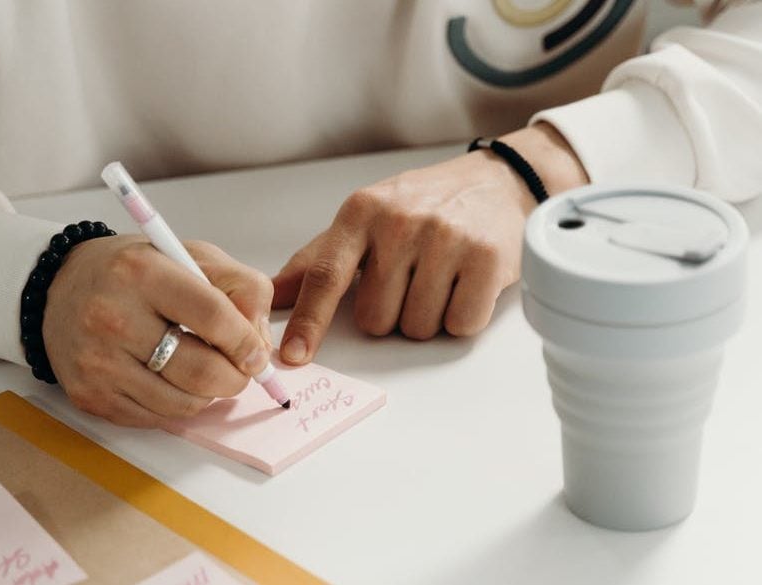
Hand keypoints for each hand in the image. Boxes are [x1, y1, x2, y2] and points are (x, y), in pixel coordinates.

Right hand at [43, 235, 274, 427]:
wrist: (63, 286)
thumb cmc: (136, 271)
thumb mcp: (192, 256)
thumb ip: (240, 288)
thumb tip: (260, 343)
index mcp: (143, 273)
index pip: (214, 317)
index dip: (247, 342)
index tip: (257, 353)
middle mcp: (113, 318)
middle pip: (202, 371)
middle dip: (235, 378)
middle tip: (239, 370)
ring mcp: (98, 362)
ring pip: (183, 404)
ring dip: (206, 394)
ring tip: (201, 369)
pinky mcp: (89, 396)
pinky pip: (156, 419)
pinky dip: (175, 405)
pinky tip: (169, 379)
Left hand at [272, 123, 587, 363]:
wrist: (493, 181)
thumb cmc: (422, 205)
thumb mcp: (365, 220)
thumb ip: (317, 260)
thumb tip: (274, 296)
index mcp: (361, 212)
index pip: (325, 276)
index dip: (309, 322)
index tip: (294, 356)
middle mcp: (400, 222)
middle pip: (376, 319)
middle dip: (391, 314)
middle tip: (410, 280)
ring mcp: (445, 238)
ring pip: (417, 328)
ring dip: (426, 317)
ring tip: (439, 278)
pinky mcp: (487, 257)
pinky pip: (459, 325)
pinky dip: (460, 317)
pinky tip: (464, 285)